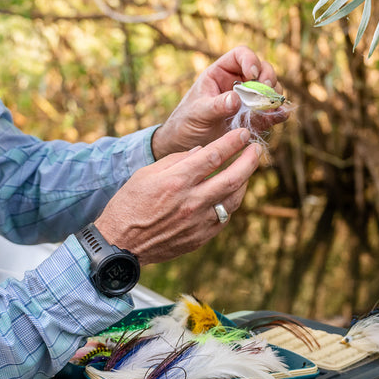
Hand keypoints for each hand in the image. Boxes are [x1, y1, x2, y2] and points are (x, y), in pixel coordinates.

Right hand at [94, 128, 261, 265]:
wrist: (121, 245)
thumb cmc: (129, 205)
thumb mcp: (146, 174)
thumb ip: (176, 160)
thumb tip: (202, 150)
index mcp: (177, 181)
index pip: (214, 156)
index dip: (233, 142)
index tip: (244, 133)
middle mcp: (192, 201)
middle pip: (233, 177)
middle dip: (249, 160)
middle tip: (257, 149)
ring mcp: (198, 222)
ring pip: (233, 199)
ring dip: (245, 182)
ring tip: (247, 170)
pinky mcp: (200, 237)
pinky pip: (223, 218)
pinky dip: (230, 203)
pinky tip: (230, 194)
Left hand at [150, 46, 284, 157]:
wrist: (187, 145)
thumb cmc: (187, 122)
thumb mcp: (197, 112)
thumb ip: (215, 106)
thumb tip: (236, 99)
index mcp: (221, 73)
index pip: (240, 55)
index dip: (250, 60)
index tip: (252, 74)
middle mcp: (238, 83)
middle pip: (262, 70)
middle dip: (268, 78)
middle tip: (267, 91)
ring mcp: (249, 100)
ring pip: (270, 90)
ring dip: (274, 96)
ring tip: (270, 106)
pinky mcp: (255, 118)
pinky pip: (271, 112)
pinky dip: (278, 113)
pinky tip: (281, 116)